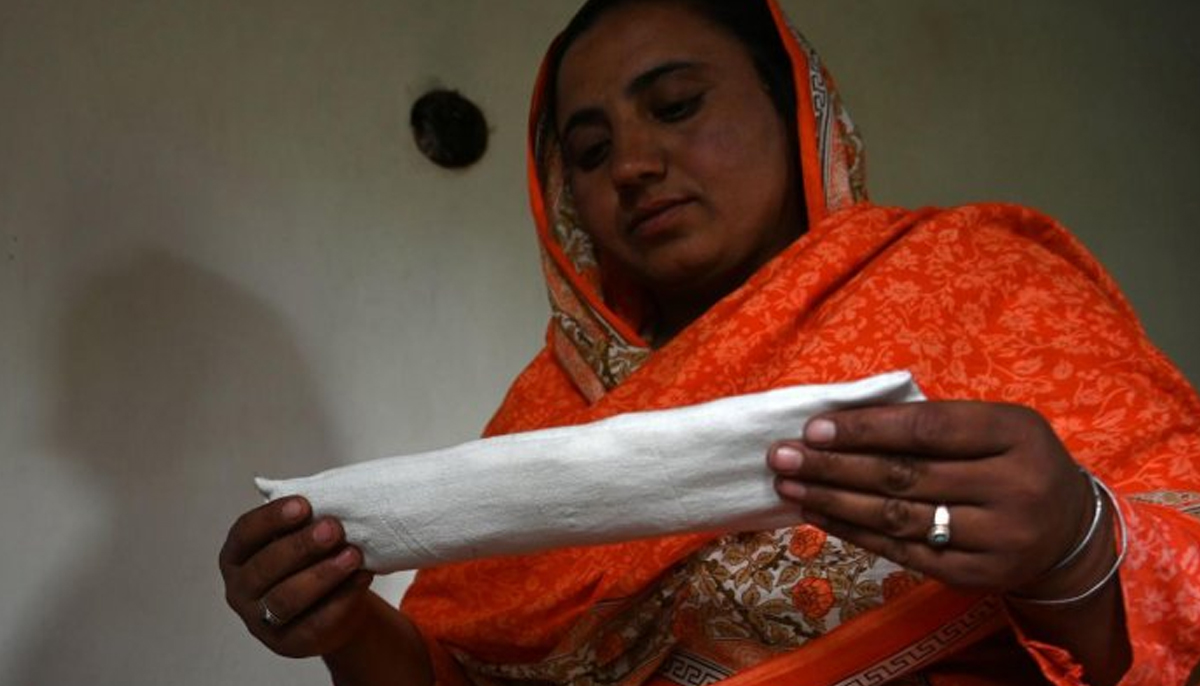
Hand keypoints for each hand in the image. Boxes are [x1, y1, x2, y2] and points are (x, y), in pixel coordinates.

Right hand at [219, 497, 375, 657]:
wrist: (333, 606)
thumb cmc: (311, 560)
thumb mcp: (301, 537)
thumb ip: (304, 522)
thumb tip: (330, 498)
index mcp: (236, 556)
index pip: (245, 533)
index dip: (272, 518)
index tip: (304, 504)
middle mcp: (240, 590)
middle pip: (265, 568)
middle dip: (300, 547)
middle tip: (333, 528)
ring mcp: (260, 621)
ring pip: (287, 598)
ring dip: (322, 575)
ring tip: (352, 555)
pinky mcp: (289, 644)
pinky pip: (316, 621)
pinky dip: (342, 598)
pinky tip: (362, 577)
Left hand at [767, 401, 1105, 593]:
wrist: (1069, 533)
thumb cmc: (1014, 461)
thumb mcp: (995, 425)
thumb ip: (933, 421)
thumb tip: (842, 421)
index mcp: (1015, 434)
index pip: (927, 429)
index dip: (865, 429)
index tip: (814, 428)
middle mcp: (1013, 488)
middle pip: (904, 476)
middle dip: (833, 466)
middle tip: (781, 456)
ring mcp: (997, 538)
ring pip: (897, 518)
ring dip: (832, 501)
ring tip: (788, 485)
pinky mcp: (977, 576)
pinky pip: (901, 552)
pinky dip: (852, 531)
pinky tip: (818, 515)